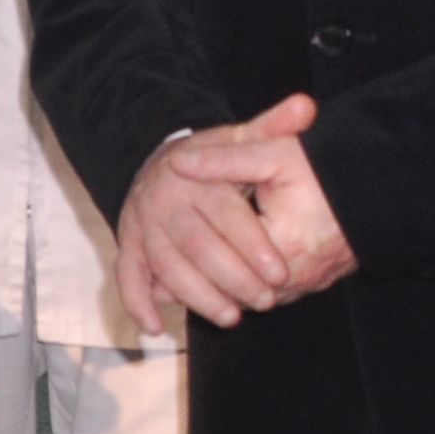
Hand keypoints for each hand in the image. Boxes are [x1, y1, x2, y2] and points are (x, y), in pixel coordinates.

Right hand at [114, 94, 338, 327]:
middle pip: (193, 244)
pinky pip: (127, 275)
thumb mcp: (242, 139)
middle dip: (231, 277)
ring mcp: (140, 223)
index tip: (281, 271)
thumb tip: (307, 106)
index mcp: (190, 174)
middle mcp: (159, 198)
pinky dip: (137, 302)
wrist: (159, 163)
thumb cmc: (212, 159)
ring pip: (163, 265)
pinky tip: (155, 327)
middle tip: (265, 301)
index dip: (252, 243)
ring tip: (230, 317)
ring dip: (194, 296)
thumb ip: (274, 128)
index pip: (222, 211)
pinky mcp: (128, 244)